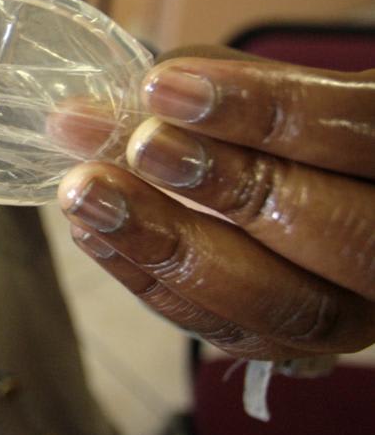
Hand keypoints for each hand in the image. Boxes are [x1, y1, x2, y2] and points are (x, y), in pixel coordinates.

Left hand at [55, 54, 374, 358]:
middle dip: (227, 186)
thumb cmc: (268, 121)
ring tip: (87, 195)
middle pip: (342, 232)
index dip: (265, 110)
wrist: (292, 185)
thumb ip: (200, 88)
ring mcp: (362, 306)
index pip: (361, 130)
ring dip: (172, 247)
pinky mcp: (304, 348)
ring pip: (291, 305)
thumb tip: (94, 114)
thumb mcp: (257, 86)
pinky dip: (156, 286)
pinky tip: (95, 236)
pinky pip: (237, 335)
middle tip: (135, 148)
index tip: (161, 88)